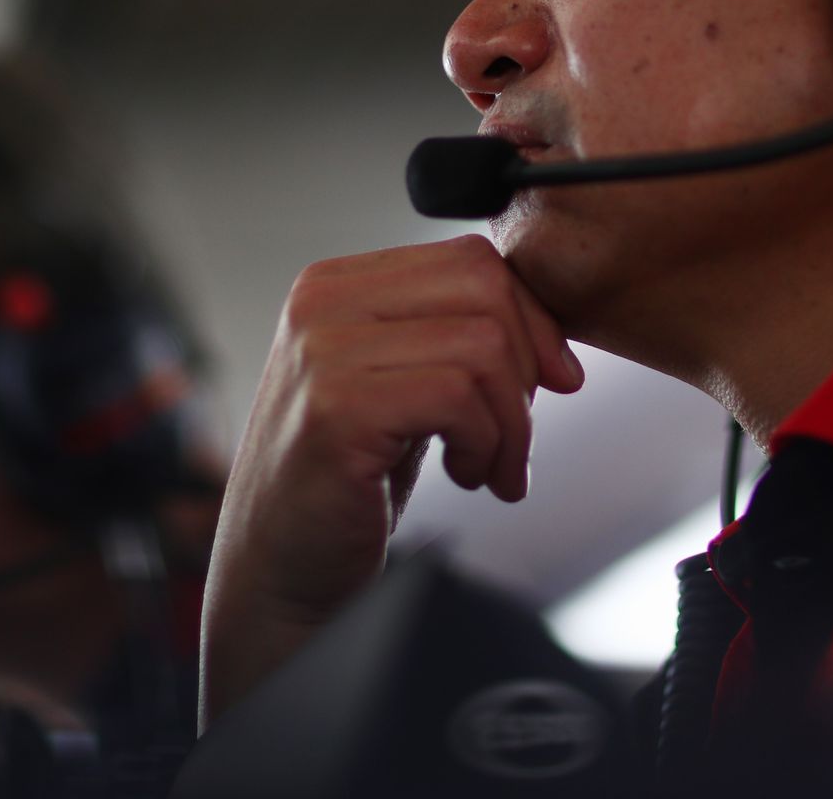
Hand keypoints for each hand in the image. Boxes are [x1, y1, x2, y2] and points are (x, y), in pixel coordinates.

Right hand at [198, 234, 583, 726]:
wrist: (278, 572)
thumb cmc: (346, 484)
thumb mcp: (401, 387)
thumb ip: (452, 338)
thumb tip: (553, 330)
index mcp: (336, 285)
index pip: (472, 260)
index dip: (532, 320)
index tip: (553, 381)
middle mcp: (321, 303)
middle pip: (484, 290)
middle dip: (528, 368)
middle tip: (516, 439)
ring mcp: (322, 353)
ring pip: (483, 345)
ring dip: (510, 422)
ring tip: (488, 468)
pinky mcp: (336, 410)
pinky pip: (458, 397)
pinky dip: (484, 445)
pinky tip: (465, 478)